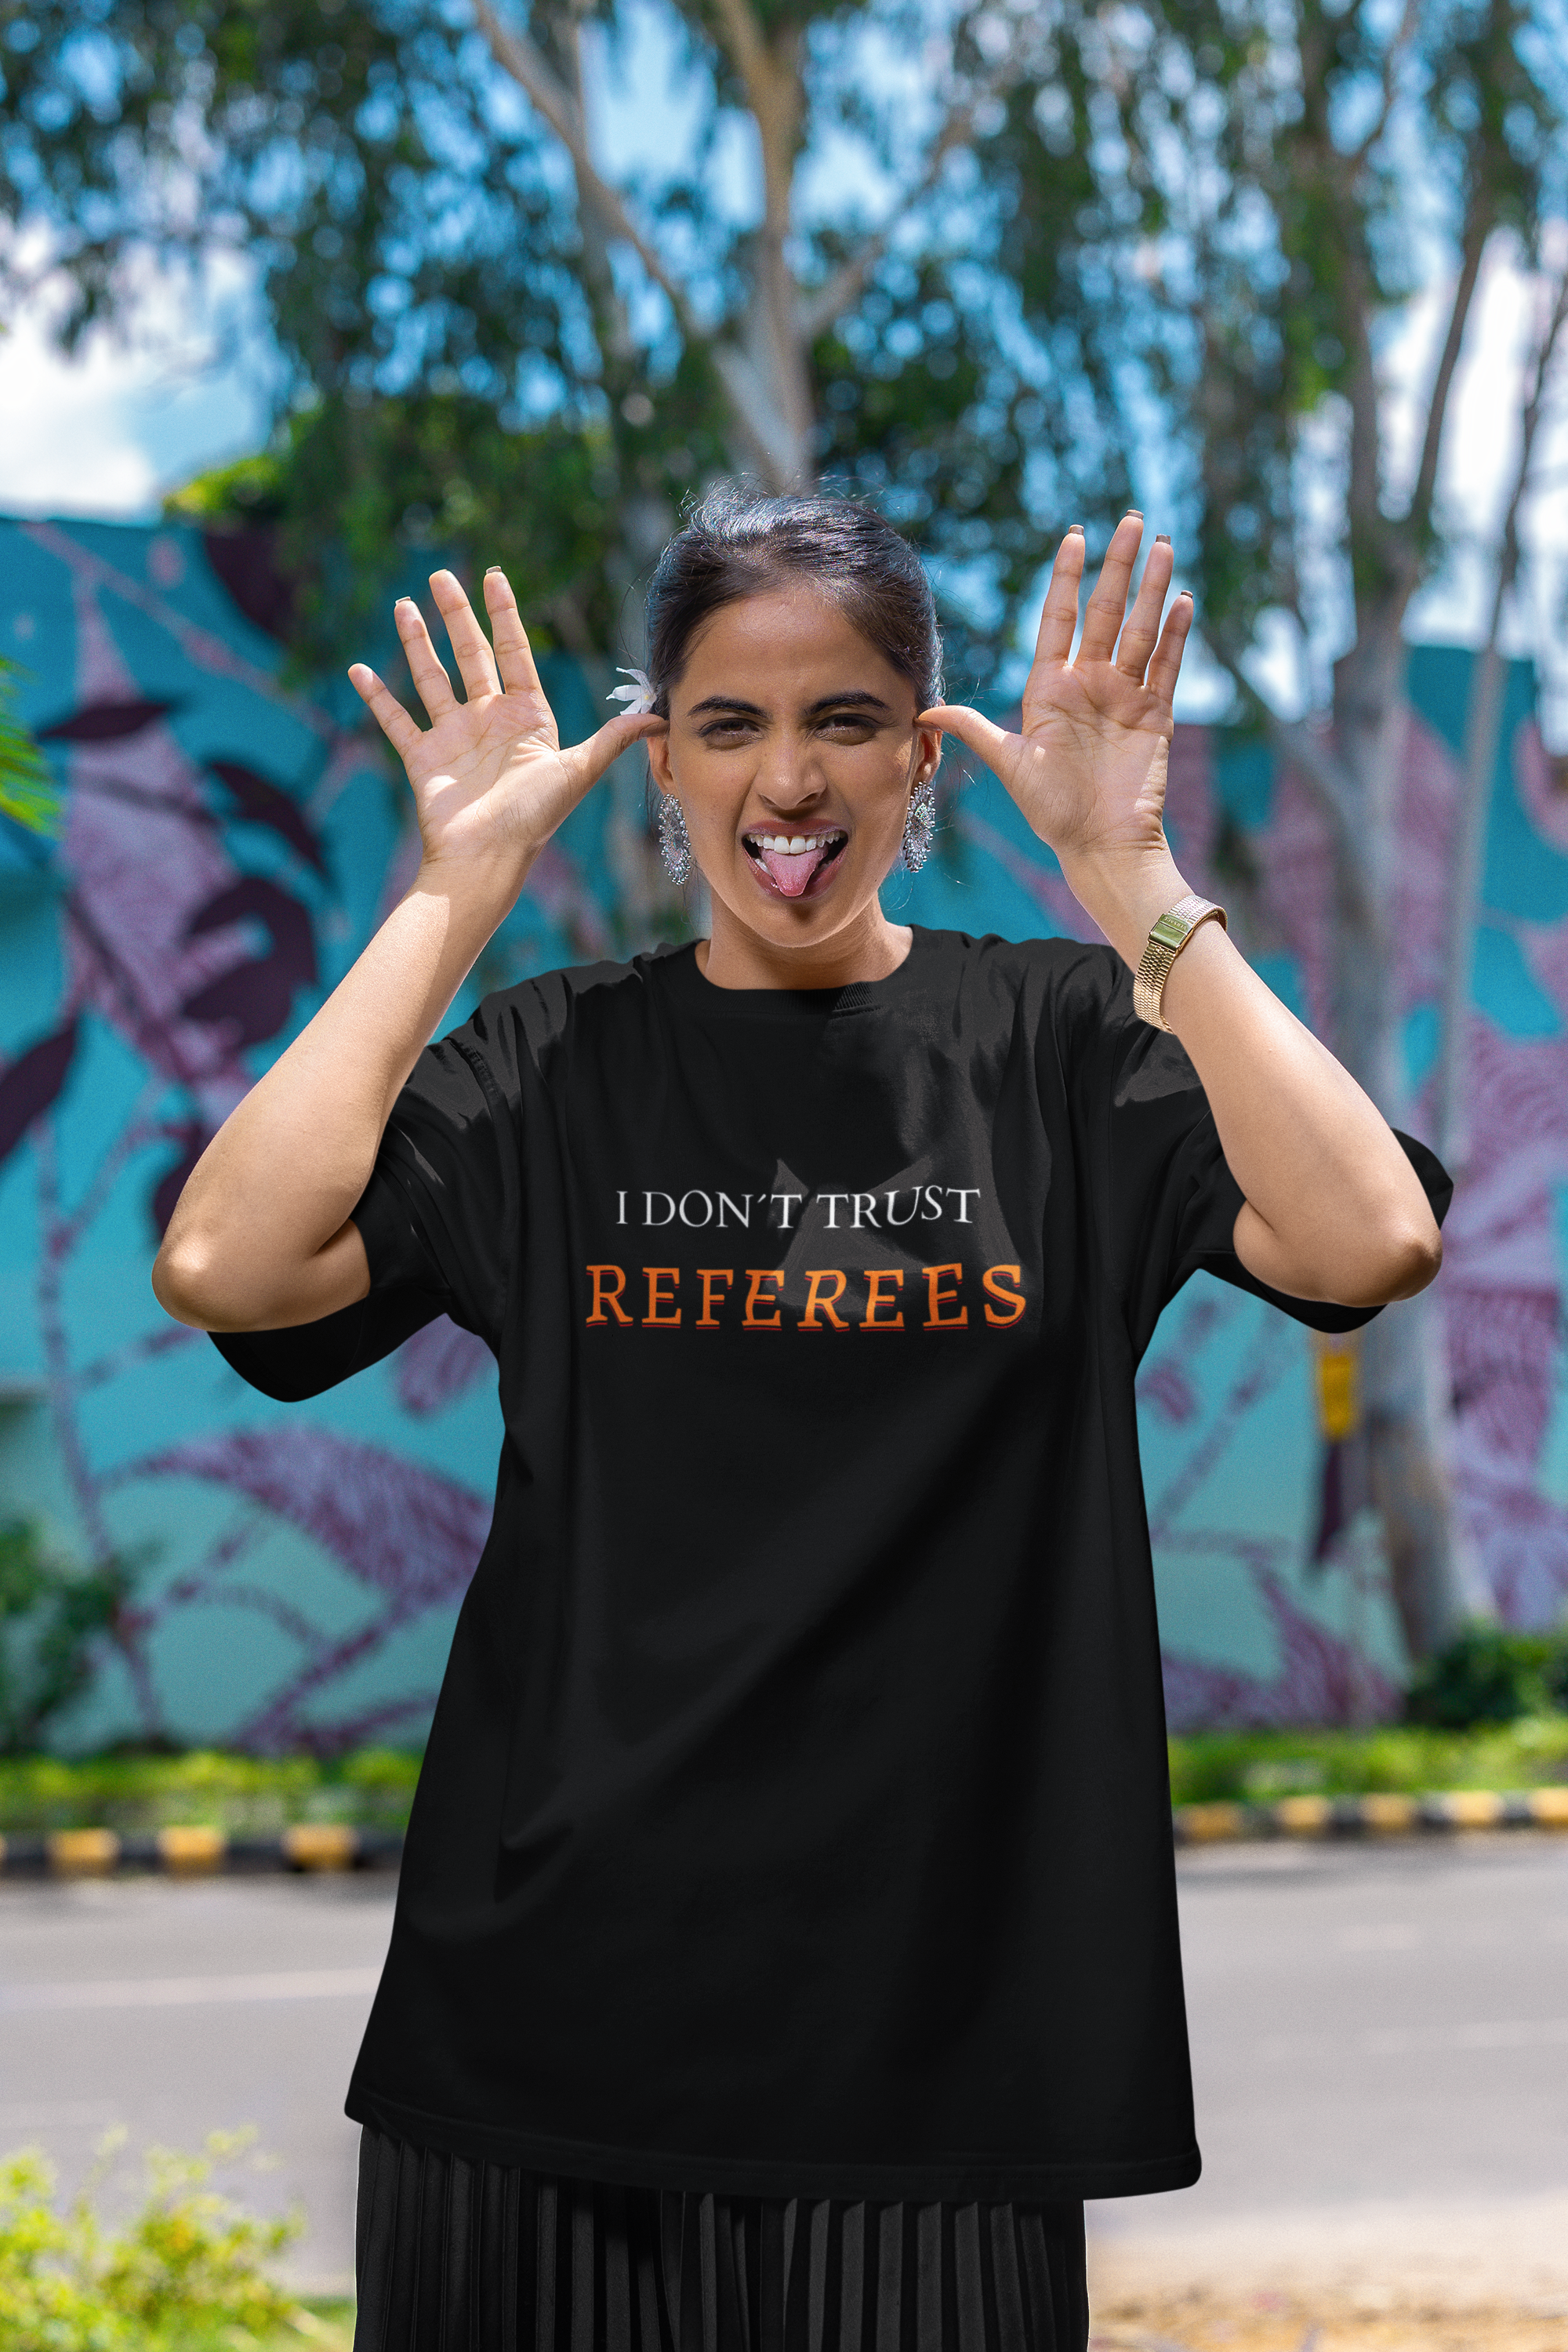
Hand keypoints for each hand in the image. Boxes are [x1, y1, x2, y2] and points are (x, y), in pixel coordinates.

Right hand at [349, 568, 662, 888]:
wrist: (487, 859)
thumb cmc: (533, 820)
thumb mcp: (577, 773)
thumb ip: (612, 740)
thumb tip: (660, 715)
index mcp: (526, 719)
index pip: (514, 654)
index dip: (505, 616)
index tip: (495, 578)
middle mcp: (488, 722)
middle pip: (470, 655)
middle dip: (457, 615)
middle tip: (442, 576)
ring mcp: (453, 737)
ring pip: (431, 677)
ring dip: (416, 642)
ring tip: (405, 604)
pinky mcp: (423, 757)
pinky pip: (396, 720)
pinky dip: (376, 697)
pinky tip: (359, 669)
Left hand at [920, 515, 1192, 869]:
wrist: (1099, 845)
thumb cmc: (1052, 811)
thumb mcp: (1009, 764)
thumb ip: (975, 729)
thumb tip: (923, 711)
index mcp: (1051, 689)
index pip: (1059, 618)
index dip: (1067, 576)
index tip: (1075, 535)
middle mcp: (1089, 684)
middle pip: (1106, 612)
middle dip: (1119, 566)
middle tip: (1132, 519)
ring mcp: (1124, 696)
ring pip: (1140, 629)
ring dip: (1153, 588)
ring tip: (1162, 544)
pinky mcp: (1154, 714)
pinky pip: (1166, 665)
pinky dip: (1176, 634)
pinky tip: (1182, 600)